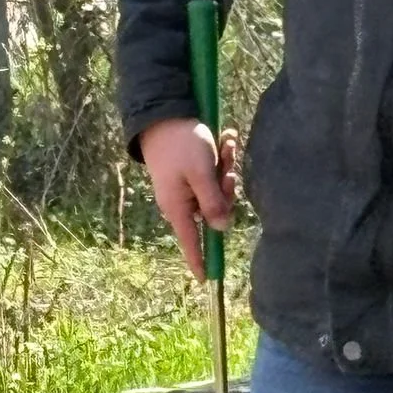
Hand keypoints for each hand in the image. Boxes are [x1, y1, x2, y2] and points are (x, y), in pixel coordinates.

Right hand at [139, 117, 239, 279]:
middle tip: (229, 166)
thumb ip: (212, 203)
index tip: (206, 279)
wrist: (164, 112)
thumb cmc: (181, 144)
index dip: (199, 260)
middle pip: (214, 211)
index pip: (190, 241)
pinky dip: (222, 158)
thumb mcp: (201, 173)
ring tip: (226, 143)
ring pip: (216, 189)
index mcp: (178, 206)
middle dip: (226, 189)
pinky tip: (225, 138)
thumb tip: (222, 228)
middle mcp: (182, 200)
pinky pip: (213, 174)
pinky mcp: (192, 171)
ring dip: (226, 168)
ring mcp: (187, 186)